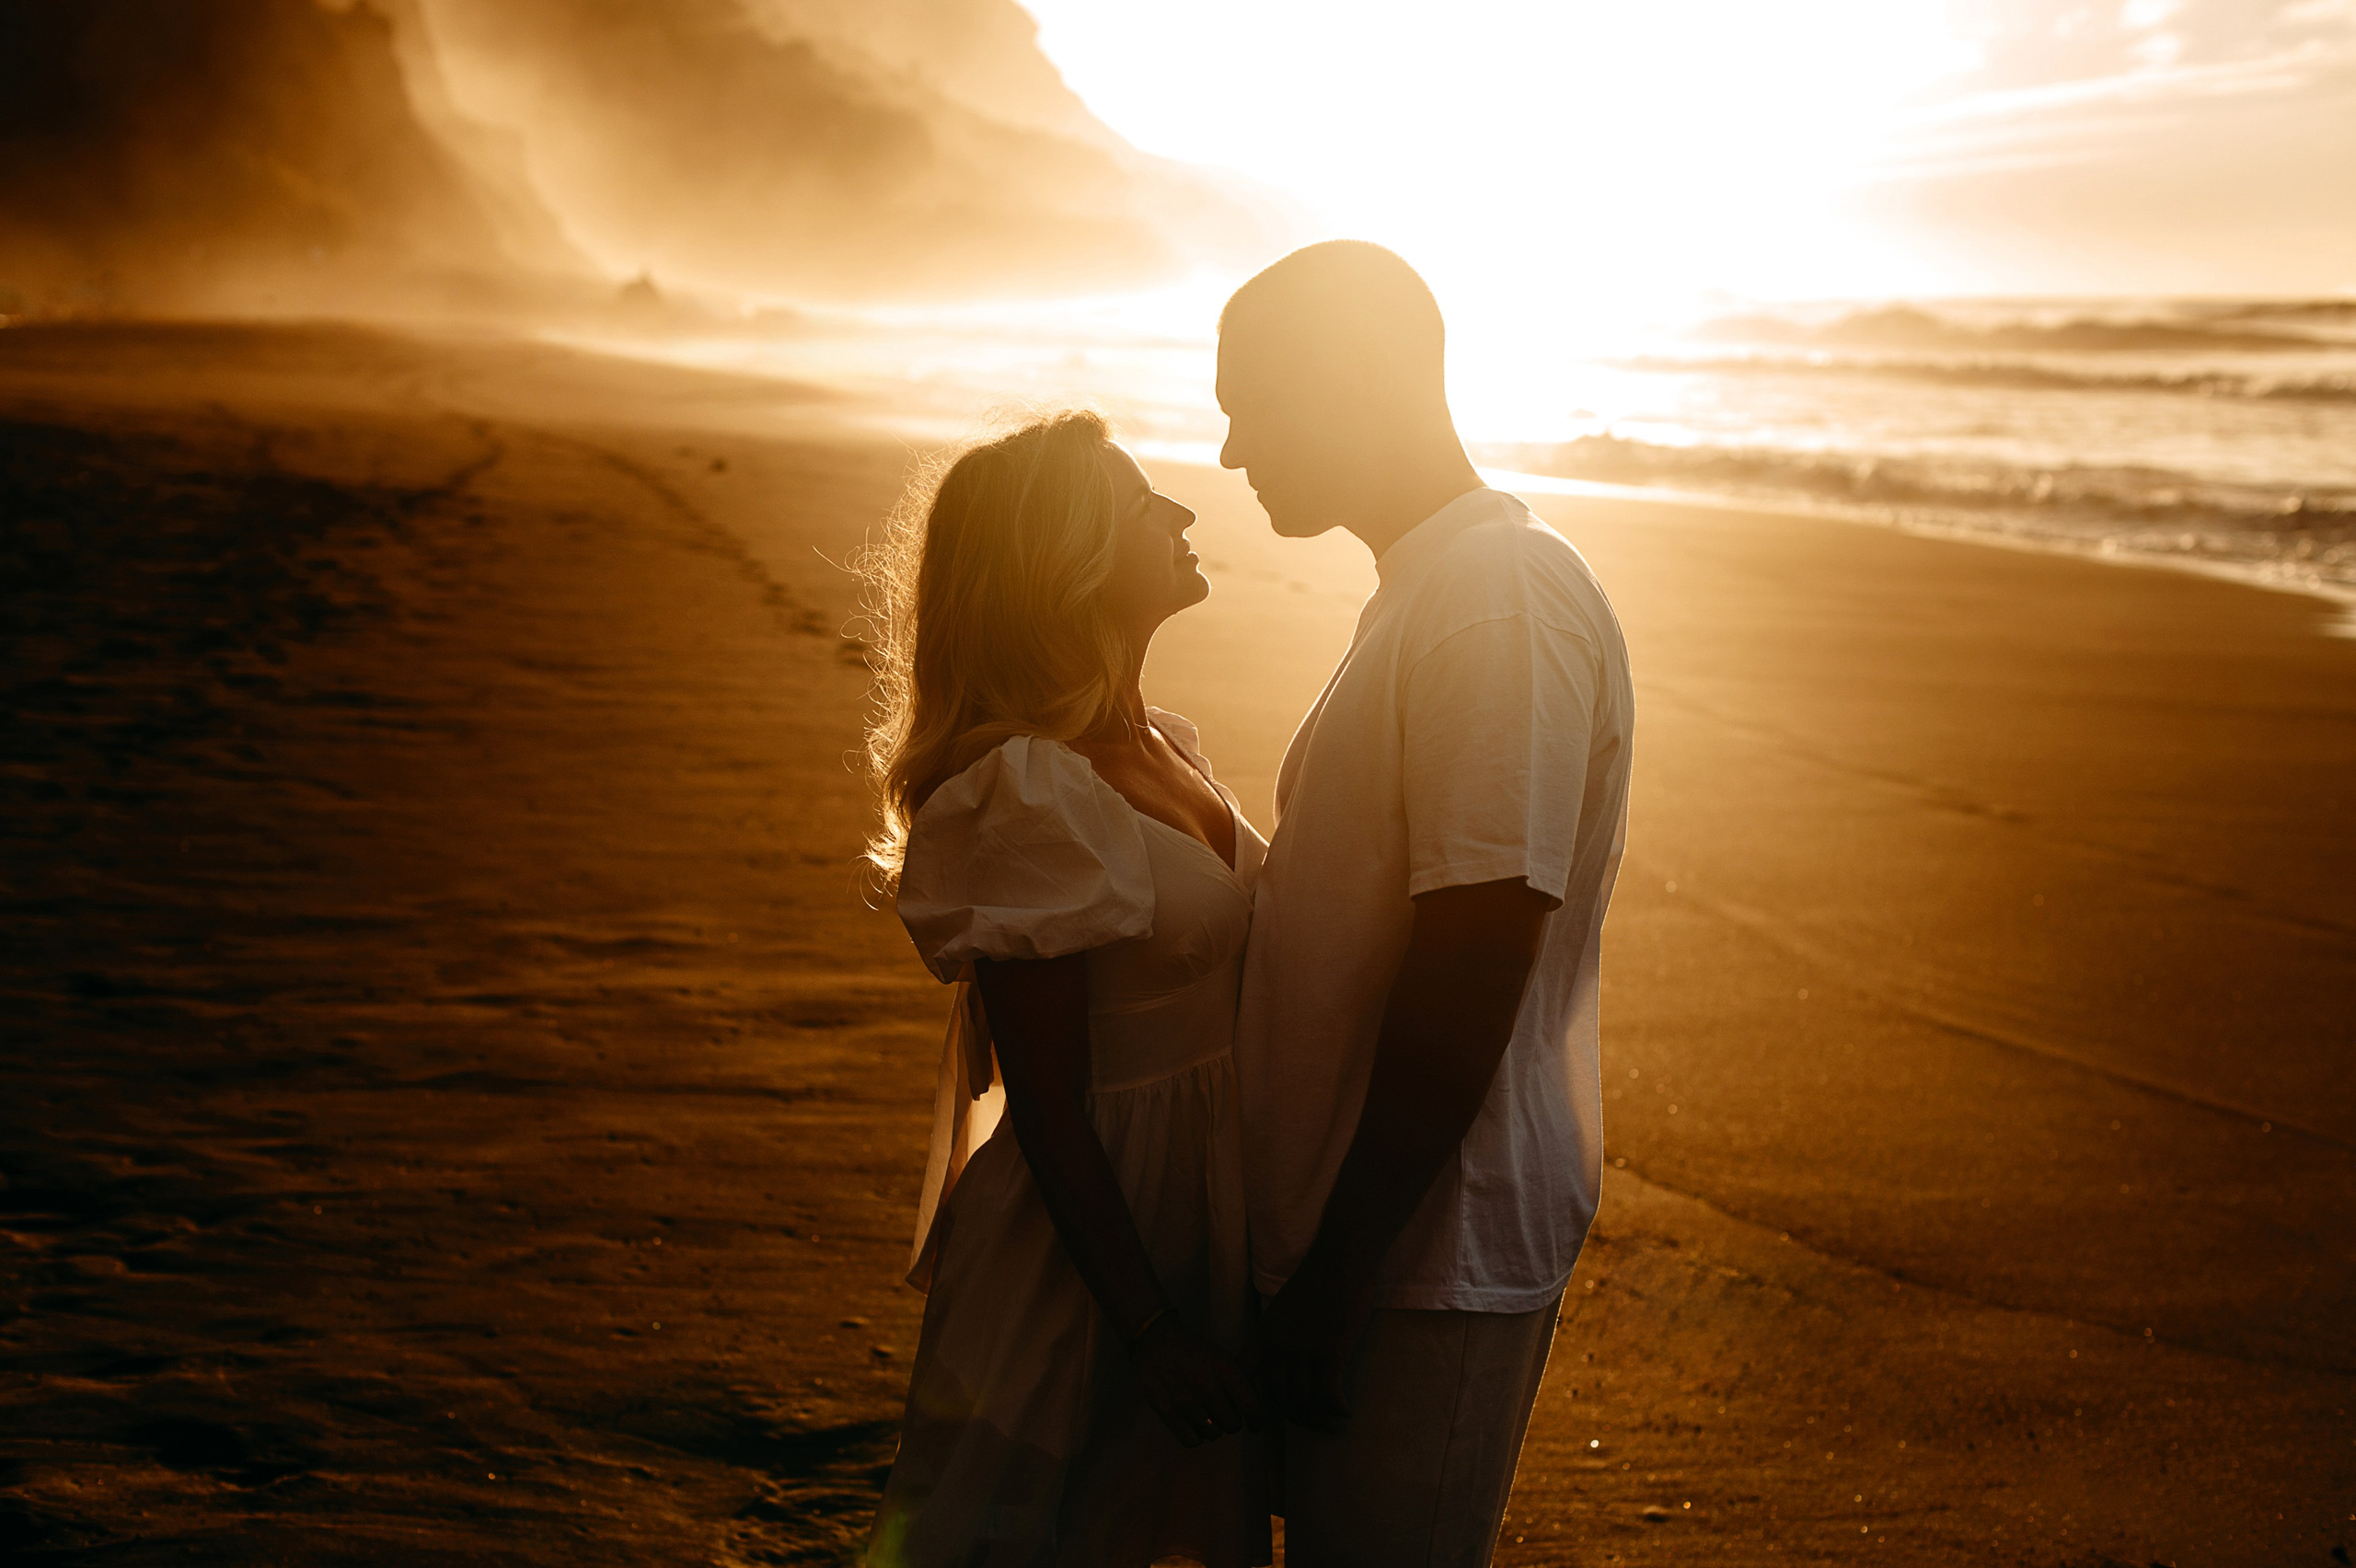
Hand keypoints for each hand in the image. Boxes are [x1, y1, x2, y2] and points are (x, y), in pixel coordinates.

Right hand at [1128, 1313, 1262, 1447]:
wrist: (1158, 1342)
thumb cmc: (1196, 1351)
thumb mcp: (1223, 1357)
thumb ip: (1241, 1381)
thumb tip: (1254, 1410)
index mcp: (1224, 1369)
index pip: (1251, 1406)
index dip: (1257, 1420)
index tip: (1256, 1425)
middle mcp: (1207, 1385)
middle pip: (1233, 1425)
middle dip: (1232, 1421)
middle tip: (1224, 1413)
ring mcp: (1186, 1400)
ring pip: (1214, 1434)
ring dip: (1213, 1428)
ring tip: (1206, 1416)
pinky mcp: (1166, 1410)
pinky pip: (1192, 1440)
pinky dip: (1197, 1437)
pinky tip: (1194, 1426)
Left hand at [1255, 1256, 1374, 1431]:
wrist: (1341, 1260)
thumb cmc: (1318, 1280)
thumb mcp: (1284, 1306)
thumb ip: (1281, 1333)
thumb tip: (1286, 1362)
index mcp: (1264, 1333)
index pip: (1245, 1374)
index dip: (1249, 1399)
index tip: (1260, 1416)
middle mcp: (1278, 1345)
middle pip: (1279, 1396)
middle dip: (1295, 1416)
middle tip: (1312, 1423)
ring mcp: (1303, 1350)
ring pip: (1305, 1400)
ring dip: (1319, 1418)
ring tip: (1331, 1423)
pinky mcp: (1329, 1352)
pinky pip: (1330, 1394)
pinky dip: (1338, 1409)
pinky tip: (1346, 1412)